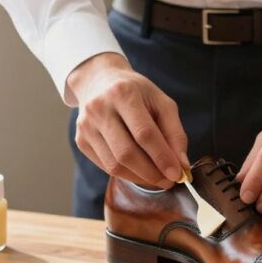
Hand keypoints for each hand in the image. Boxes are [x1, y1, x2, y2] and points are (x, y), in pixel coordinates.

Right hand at [68, 52, 188, 188]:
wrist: (99, 81)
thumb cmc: (136, 93)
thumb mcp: (161, 102)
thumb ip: (175, 132)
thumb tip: (181, 165)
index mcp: (123, 93)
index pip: (144, 133)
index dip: (162, 157)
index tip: (176, 174)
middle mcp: (100, 108)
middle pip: (126, 153)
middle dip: (151, 173)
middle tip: (168, 180)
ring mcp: (86, 126)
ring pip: (114, 165)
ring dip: (139, 177)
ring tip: (156, 178)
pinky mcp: (80, 140)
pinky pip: (105, 166)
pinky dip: (126, 174)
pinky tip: (138, 171)